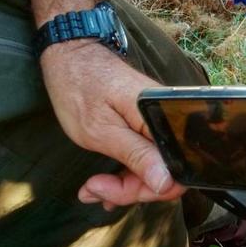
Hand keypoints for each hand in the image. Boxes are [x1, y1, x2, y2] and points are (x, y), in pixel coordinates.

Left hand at [40, 40, 185, 209]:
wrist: (72, 55)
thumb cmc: (81, 88)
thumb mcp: (102, 130)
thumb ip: (136, 155)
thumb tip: (167, 183)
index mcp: (161, 120)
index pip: (173, 171)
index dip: (145, 189)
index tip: (108, 191)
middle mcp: (167, 121)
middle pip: (164, 173)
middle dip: (128, 189)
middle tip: (92, 190)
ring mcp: (156, 123)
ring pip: (152, 168)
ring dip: (122, 185)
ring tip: (90, 189)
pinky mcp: (146, 124)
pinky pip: (144, 156)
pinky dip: (124, 173)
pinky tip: (102, 182)